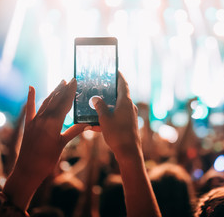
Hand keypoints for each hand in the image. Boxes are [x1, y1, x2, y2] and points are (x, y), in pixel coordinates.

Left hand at [3, 79, 87, 209]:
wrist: (28, 169)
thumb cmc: (47, 159)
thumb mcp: (63, 144)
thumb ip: (74, 131)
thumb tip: (88, 123)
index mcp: (53, 122)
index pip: (64, 103)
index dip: (71, 92)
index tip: (75, 82)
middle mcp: (43, 118)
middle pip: (56, 100)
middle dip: (63, 89)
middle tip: (70, 80)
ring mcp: (35, 120)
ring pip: (46, 102)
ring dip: (53, 92)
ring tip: (60, 83)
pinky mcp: (28, 125)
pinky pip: (30, 108)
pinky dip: (31, 97)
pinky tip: (31, 88)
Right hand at [92, 73, 161, 216]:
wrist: (129, 153)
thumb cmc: (117, 134)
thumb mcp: (104, 119)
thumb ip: (99, 106)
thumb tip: (96, 98)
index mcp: (125, 102)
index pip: (123, 84)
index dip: (118, 76)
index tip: (114, 69)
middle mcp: (129, 107)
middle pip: (119, 95)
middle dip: (108, 92)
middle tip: (99, 87)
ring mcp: (130, 117)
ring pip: (116, 108)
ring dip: (105, 108)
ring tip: (93, 107)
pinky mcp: (128, 126)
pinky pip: (116, 119)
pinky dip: (107, 120)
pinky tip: (94, 126)